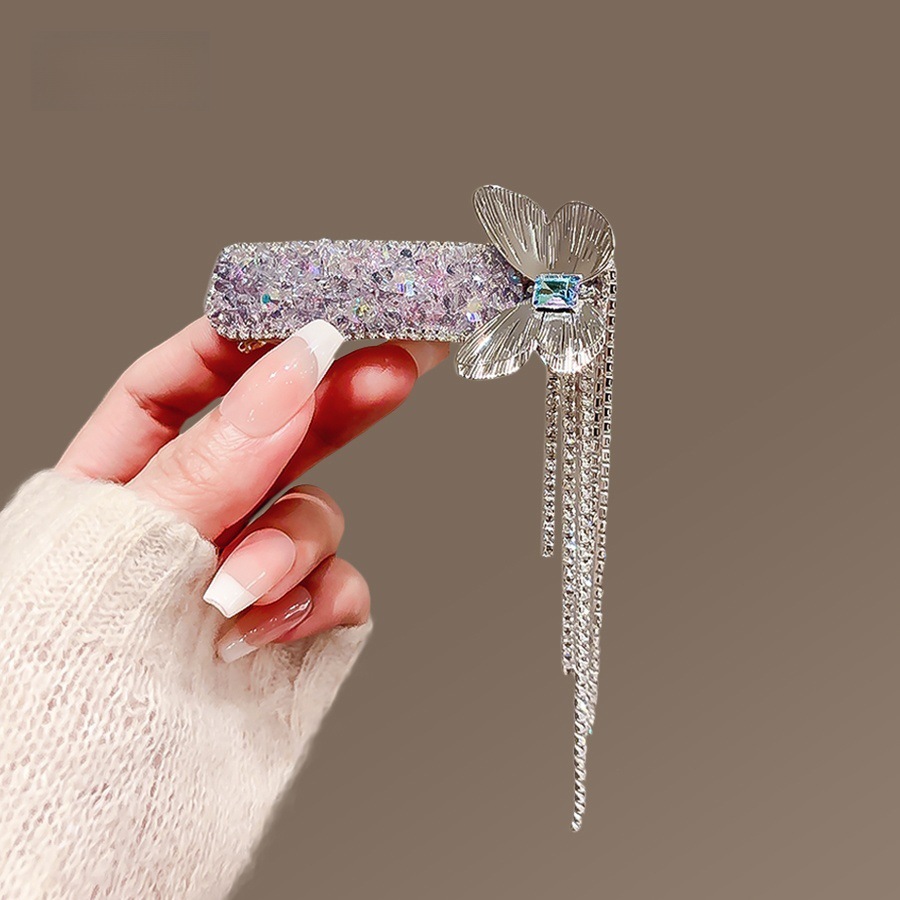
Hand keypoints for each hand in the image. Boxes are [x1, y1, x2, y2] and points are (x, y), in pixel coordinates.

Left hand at [56, 317, 447, 660]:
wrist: (87, 828)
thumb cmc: (58, 684)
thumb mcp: (124, 547)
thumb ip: (218, 457)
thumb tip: (296, 364)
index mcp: (115, 489)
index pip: (176, 388)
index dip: (238, 346)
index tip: (301, 314)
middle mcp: (189, 526)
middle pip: (273, 436)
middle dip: (332, 398)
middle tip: (400, 357)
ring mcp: (246, 578)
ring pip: (314, 513)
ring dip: (293, 540)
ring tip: (242, 589)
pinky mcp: (294, 632)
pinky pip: (338, 586)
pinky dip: (311, 602)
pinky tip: (264, 634)